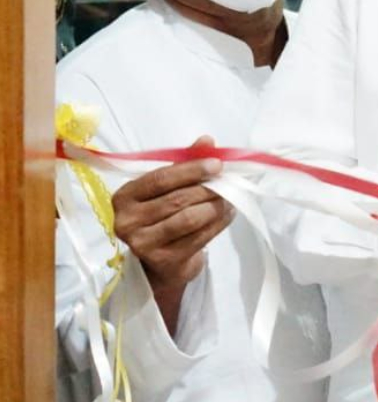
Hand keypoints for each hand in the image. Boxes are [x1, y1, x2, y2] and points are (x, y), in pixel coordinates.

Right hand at [111, 137, 234, 303]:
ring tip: (229, 199)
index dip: (191, 170)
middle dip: (208, 189)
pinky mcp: (163, 260)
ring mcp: (143, 244)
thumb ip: (184, 162)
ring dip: (215, 206)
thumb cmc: (162, 215)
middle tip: (228, 182)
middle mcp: (127, 221)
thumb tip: (206, 140)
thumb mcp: (167, 187)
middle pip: (177, 199)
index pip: (160, 179)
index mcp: (124, 196)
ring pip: (189, 218)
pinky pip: (198, 237)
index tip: (217, 164)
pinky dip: (218, 223)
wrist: (160, 261)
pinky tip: (227, 214)